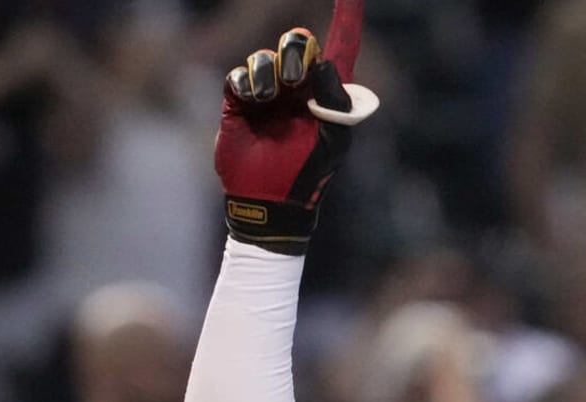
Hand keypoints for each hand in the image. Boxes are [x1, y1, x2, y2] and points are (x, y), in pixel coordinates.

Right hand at [214, 0, 379, 252]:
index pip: (341, 45)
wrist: (270, 199)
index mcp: (328, 92)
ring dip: (269, 73)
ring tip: (268, 99)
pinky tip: (252, 101)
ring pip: (265, 56)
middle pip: (298, 42)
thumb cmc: (309, 173)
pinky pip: (239, 74)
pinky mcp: (239, 100)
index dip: (347, 16)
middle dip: (295, 52)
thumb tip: (324, 64)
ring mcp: (268, 92)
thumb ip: (336, 102)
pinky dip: (247, 82)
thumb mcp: (334, 139)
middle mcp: (299, 86)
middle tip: (295, 80)